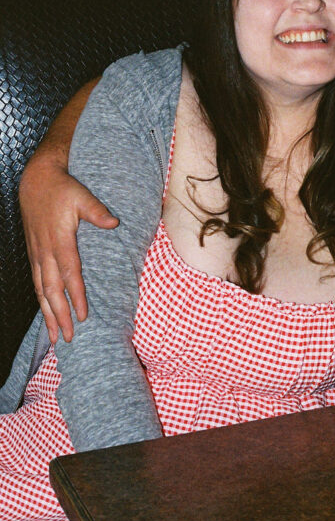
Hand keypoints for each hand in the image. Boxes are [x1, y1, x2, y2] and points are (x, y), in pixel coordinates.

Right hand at [20, 154, 117, 342]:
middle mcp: (46, 252)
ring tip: (55, 336)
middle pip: (52, 291)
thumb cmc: (62, 189)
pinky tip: (47, 313)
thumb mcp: (81, 196)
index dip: (77, 297)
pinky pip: (37, 283)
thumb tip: (114, 222)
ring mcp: (38, 255)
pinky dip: (42, 301)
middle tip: (68, 338)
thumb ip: (97, 211)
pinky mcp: (34, 254)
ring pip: (42, 291)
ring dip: (48, 315)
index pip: (70, 274)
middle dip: (60, 316)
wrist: (36, 182)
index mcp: (60, 241)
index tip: (83, 317)